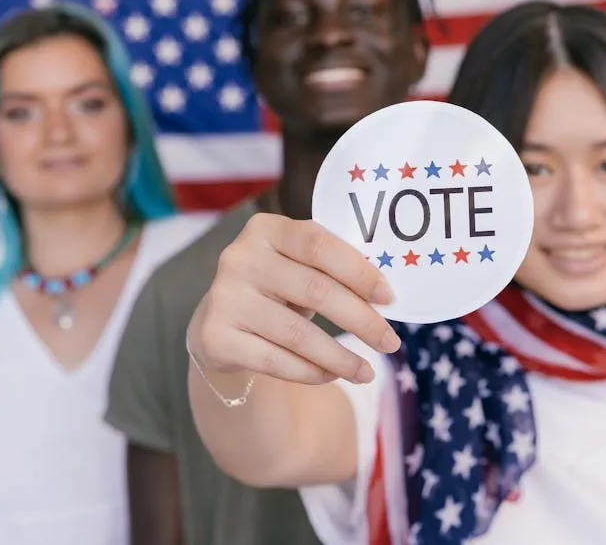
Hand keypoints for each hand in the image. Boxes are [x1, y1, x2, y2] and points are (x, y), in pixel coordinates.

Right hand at [188, 213, 400, 385]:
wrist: (221, 323)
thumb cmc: (278, 288)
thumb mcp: (299, 267)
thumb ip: (332, 268)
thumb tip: (386, 296)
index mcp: (266, 228)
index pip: (319, 245)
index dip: (359, 272)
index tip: (389, 299)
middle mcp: (240, 257)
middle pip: (315, 290)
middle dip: (361, 320)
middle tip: (391, 343)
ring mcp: (224, 297)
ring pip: (297, 334)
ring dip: (340, 357)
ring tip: (367, 372)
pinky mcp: (214, 336)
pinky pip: (274, 360)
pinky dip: (310, 371)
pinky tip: (332, 376)